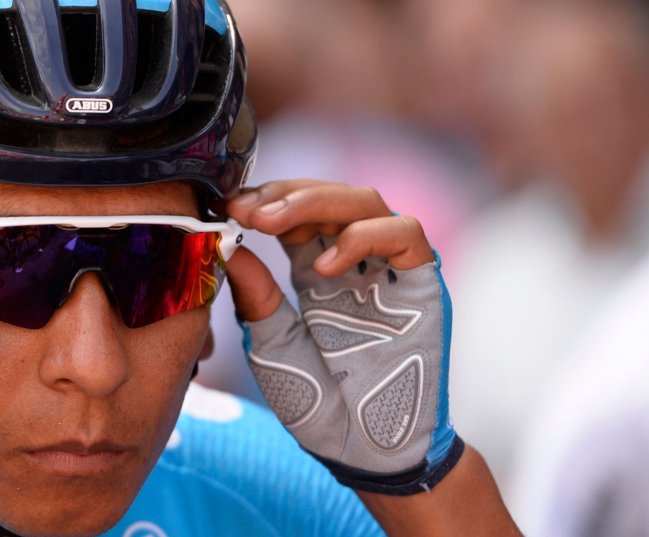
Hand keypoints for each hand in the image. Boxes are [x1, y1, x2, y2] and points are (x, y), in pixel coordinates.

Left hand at [225, 180, 459, 494]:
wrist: (364, 453)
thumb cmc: (318, 405)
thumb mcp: (271, 345)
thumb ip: (255, 296)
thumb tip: (228, 245)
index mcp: (317, 271)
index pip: (296, 211)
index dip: (264, 201)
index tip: (227, 207)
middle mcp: (356, 263)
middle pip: (328, 196)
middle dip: (283, 194)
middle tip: (245, 208)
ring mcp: (390, 271)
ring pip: (365, 201)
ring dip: (314, 202)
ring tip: (270, 222)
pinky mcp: (422, 286)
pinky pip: (405, 235)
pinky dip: (363, 237)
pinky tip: (326, 266)